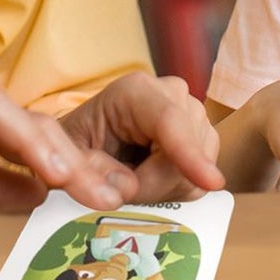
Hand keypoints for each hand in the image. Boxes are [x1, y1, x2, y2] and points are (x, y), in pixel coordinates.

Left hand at [59, 72, 224, 201]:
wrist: (92, 136)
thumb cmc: (80, 141)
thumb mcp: (69, 155)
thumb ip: (91, 170)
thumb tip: (127, 188)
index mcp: (135, 91)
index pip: (169, 121)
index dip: (189, 153)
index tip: (210, 182)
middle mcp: (171, 94)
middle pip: (185, 154)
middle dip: (154, 185)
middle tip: (121, 185)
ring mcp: (192, 114)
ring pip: (197, 169)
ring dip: (164, 188)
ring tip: (135, 177)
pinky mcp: (203, 136)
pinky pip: (200, 179)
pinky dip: (176, 189)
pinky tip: (154, 178)